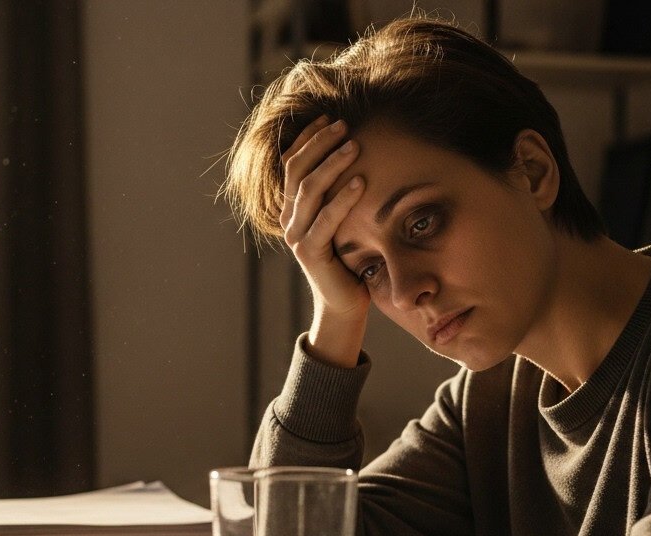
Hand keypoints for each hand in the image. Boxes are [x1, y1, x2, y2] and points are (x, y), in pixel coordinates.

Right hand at [280, 115, 370, 363]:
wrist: (343, 303)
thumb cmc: (348, 259)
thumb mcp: (341, 220)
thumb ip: (337, 194)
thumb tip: (355, 154)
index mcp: (292, 209)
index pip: (291, 163)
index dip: (306, 138)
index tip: (328, 117)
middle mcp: (289, 220)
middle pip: (296, 170)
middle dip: (319, 143)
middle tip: (344, 125)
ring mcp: (297, 236)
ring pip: (308, 189)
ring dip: (332, 163)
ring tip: (354, 145)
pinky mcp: (311, 252)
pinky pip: (326, 219)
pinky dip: (343, 198)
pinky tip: (361, 181)